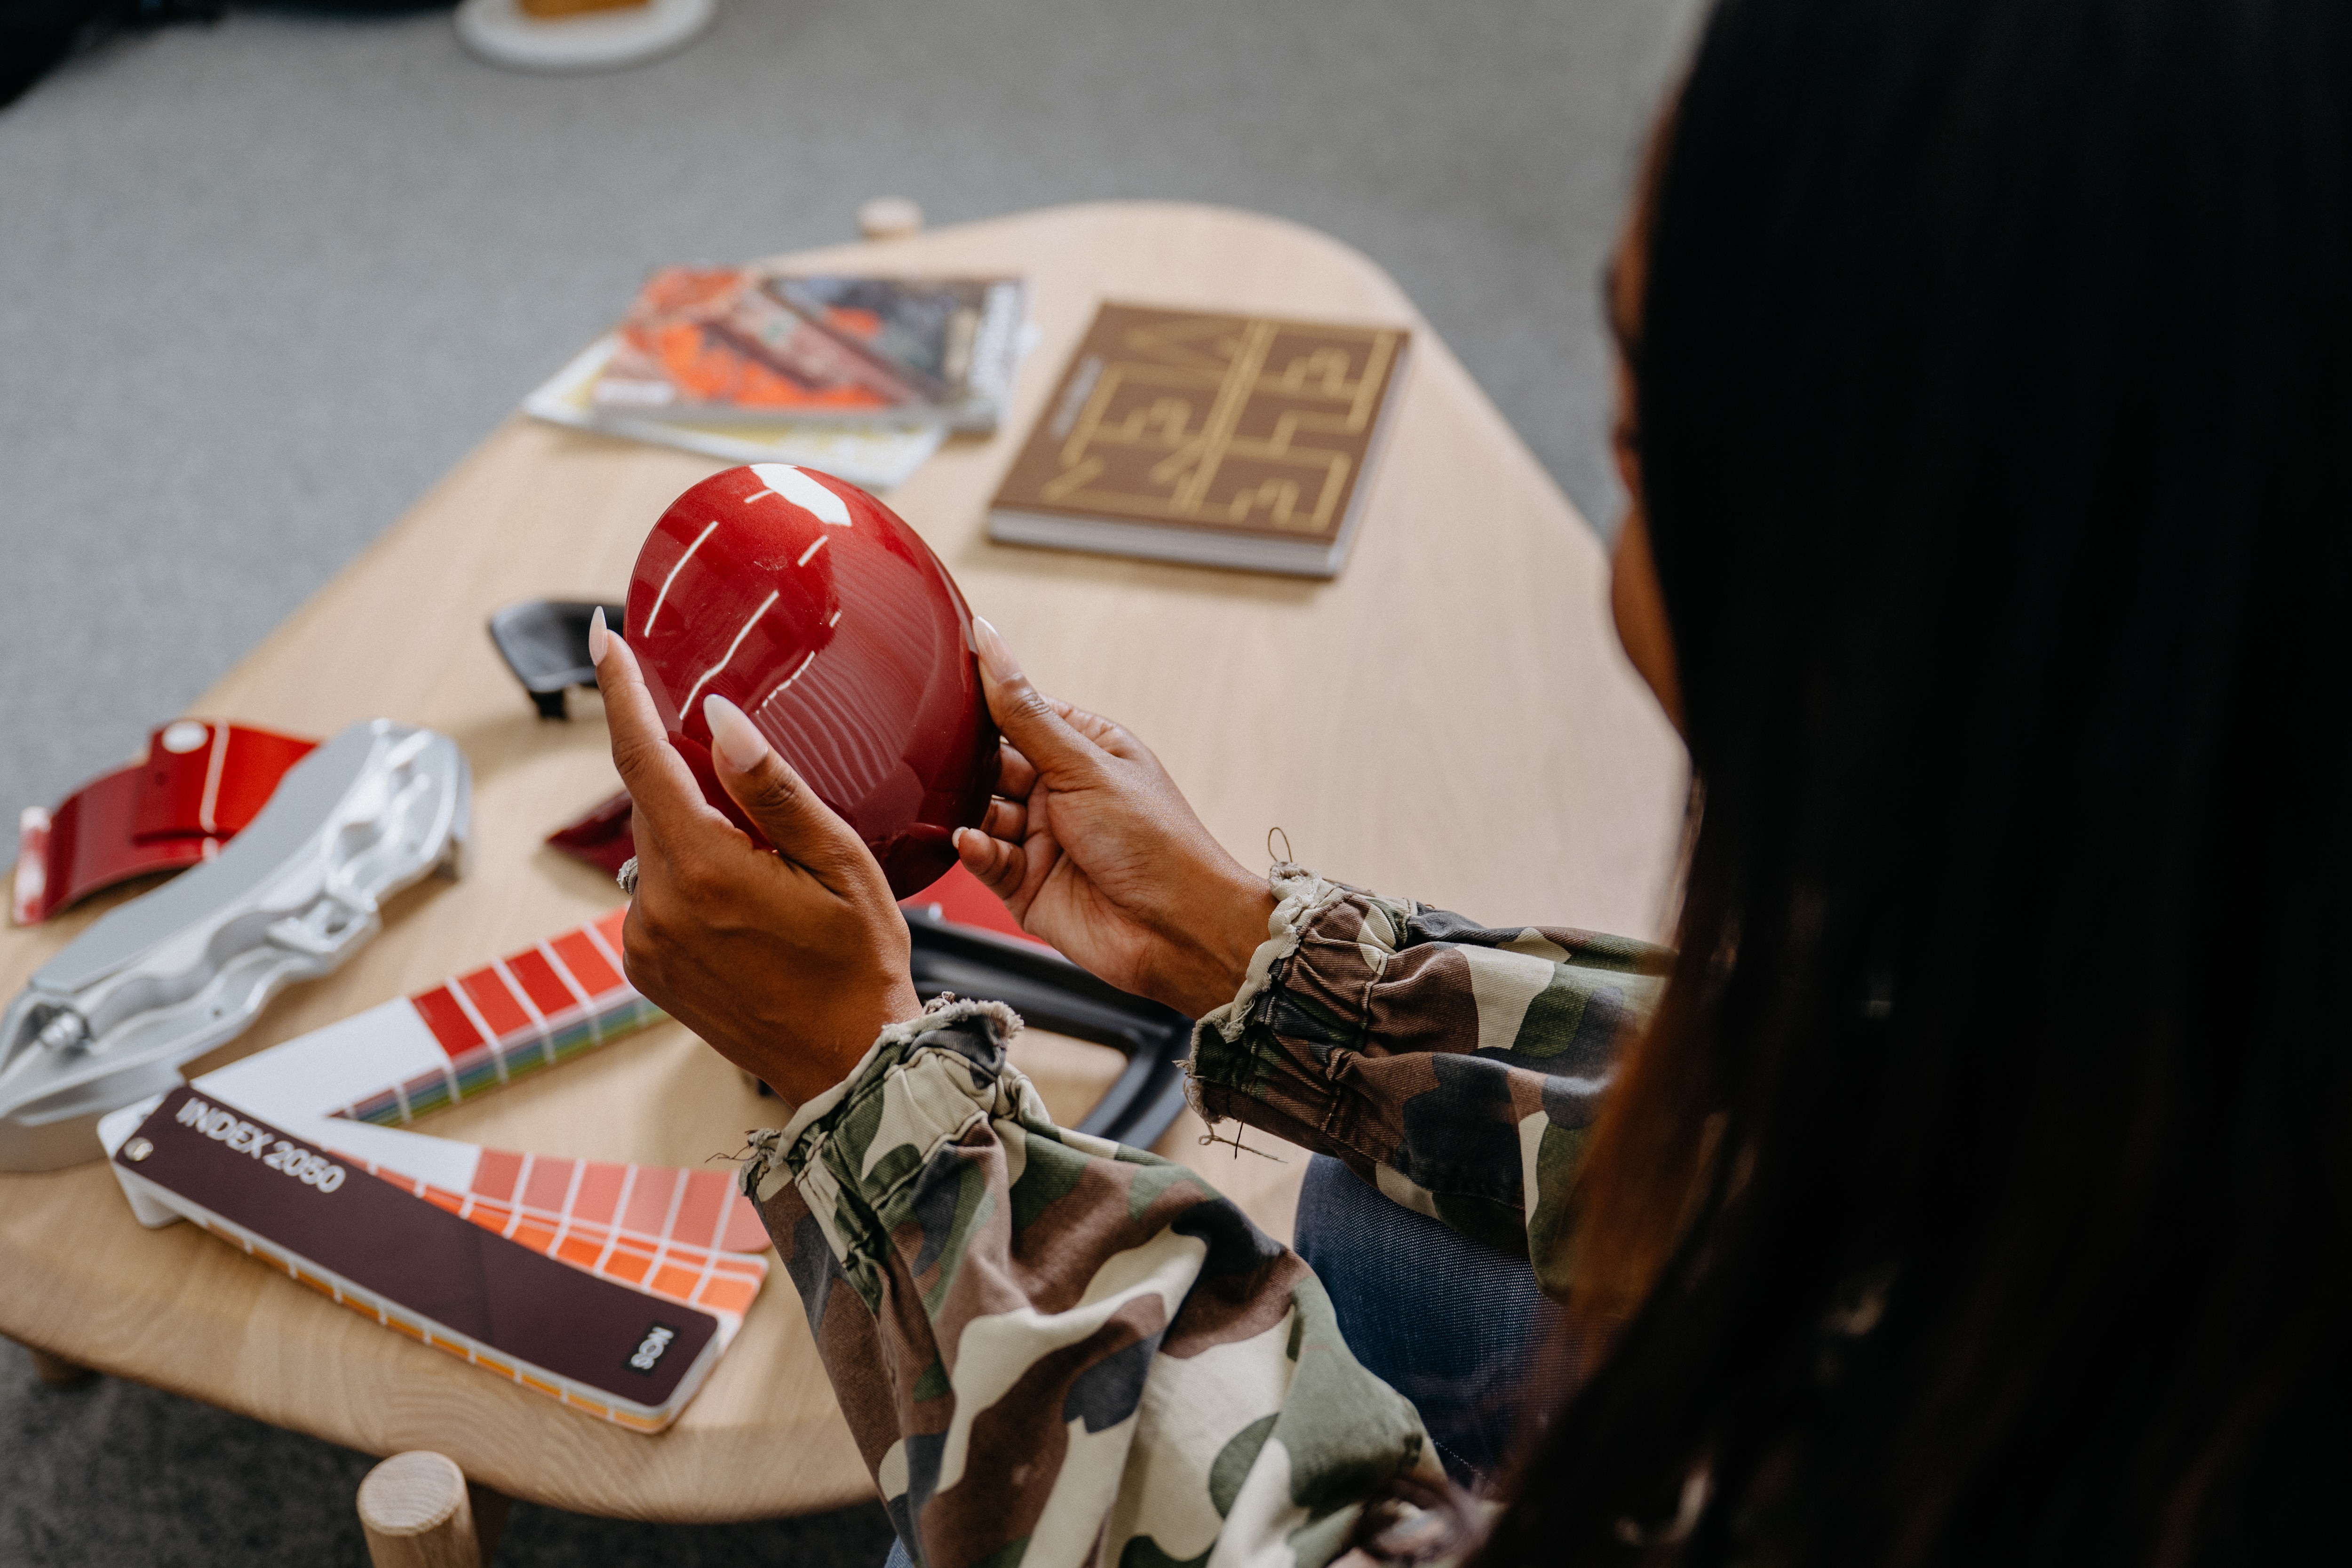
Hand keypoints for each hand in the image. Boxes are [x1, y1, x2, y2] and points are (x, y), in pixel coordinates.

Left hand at [591, 610, 919, 1103]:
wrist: (849, 1068)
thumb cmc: (861, 965)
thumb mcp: (841, 864)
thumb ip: (775, 789)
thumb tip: (717, 718)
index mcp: (705, 871)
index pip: (642, 757)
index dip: (619, 691)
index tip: (602, 637)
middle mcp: (658, 907)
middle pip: (651, 801)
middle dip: (688, 775)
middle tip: (751, 788)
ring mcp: (645, 942)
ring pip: (655, 847)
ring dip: (695, 832)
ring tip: (768, 870)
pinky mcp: (645, 968)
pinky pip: (656, 893)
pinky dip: (691, 877)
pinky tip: (747, 905)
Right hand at [955, 617, 1275, 1019]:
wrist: (1178, 930)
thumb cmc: (1156, 842)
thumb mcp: (1084, 765)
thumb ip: (1025, 711)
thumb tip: (990, 644)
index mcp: (1084, 751)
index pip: (1020, 714)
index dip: (985, 706)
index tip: (943, 691)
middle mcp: (1060, 793)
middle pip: (992, 765)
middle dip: (970, 765)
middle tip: (946, 761)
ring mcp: (1041, 840)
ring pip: (981, 813)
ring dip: (971, 810)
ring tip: (968, 810)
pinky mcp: (1025, 885)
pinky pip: (984, 860)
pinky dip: (976, 850)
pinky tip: (975, 843)